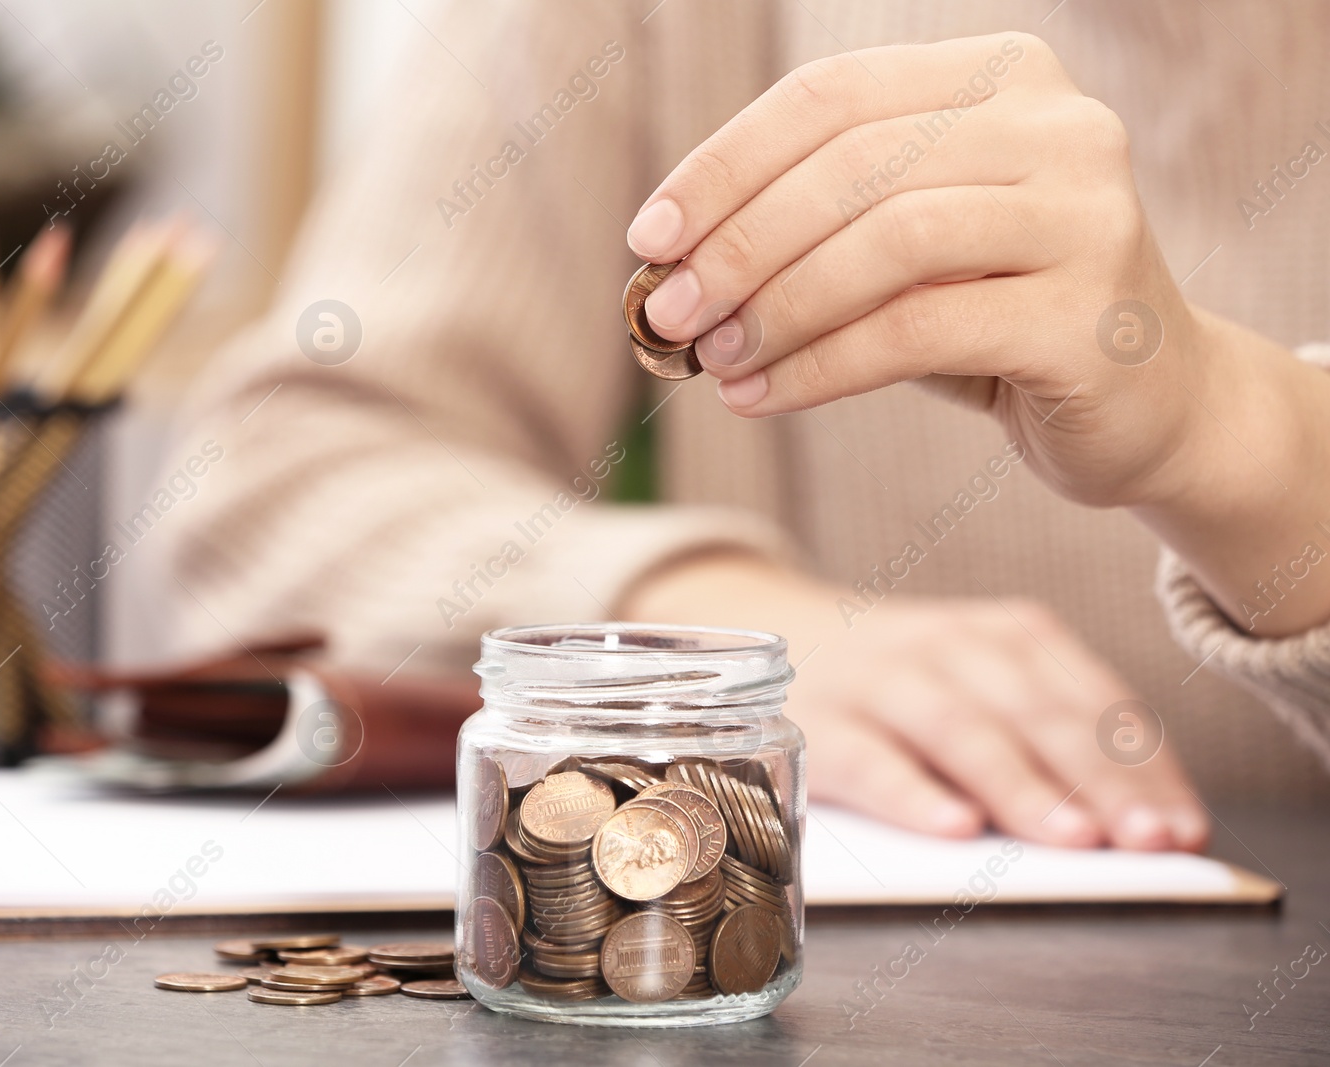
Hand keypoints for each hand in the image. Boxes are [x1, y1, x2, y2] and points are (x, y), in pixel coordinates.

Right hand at [621, 552, 1210, 850]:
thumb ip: (1048, 742)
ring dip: (1022, 786)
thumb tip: (1136, 829)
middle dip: (1097, 781)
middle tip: (1144, 842)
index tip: (1183, 830)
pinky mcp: (820, 722)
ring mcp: (881, 679)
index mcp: (1009, 634)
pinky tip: (954, 828)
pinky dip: (913, 793)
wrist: (782, 637)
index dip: (1143, 766)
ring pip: (961, 729)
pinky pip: (870, 758)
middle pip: (1035, 713)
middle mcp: (950, 645)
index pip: (1093, 701)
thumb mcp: (984, 685)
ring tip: (1072, 840)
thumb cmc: (910, 690)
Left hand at [627, 32, 1329, 636]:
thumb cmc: (997, 311)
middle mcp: (1058, 124)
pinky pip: (918, 330)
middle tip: (668, 313)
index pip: (829, 95)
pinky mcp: (1089, 314)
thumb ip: (813, 229)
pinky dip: (820, 367)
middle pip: (852, 165)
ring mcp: (1087, 213)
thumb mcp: (903, 248)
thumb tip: (667, 265)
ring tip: (713, 360)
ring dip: (776, 307)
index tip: (649, 237)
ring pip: (888, 242)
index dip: (723, 166)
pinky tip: (762, 396)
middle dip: (737, 244)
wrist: (1150, 399)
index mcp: (1001, 76)